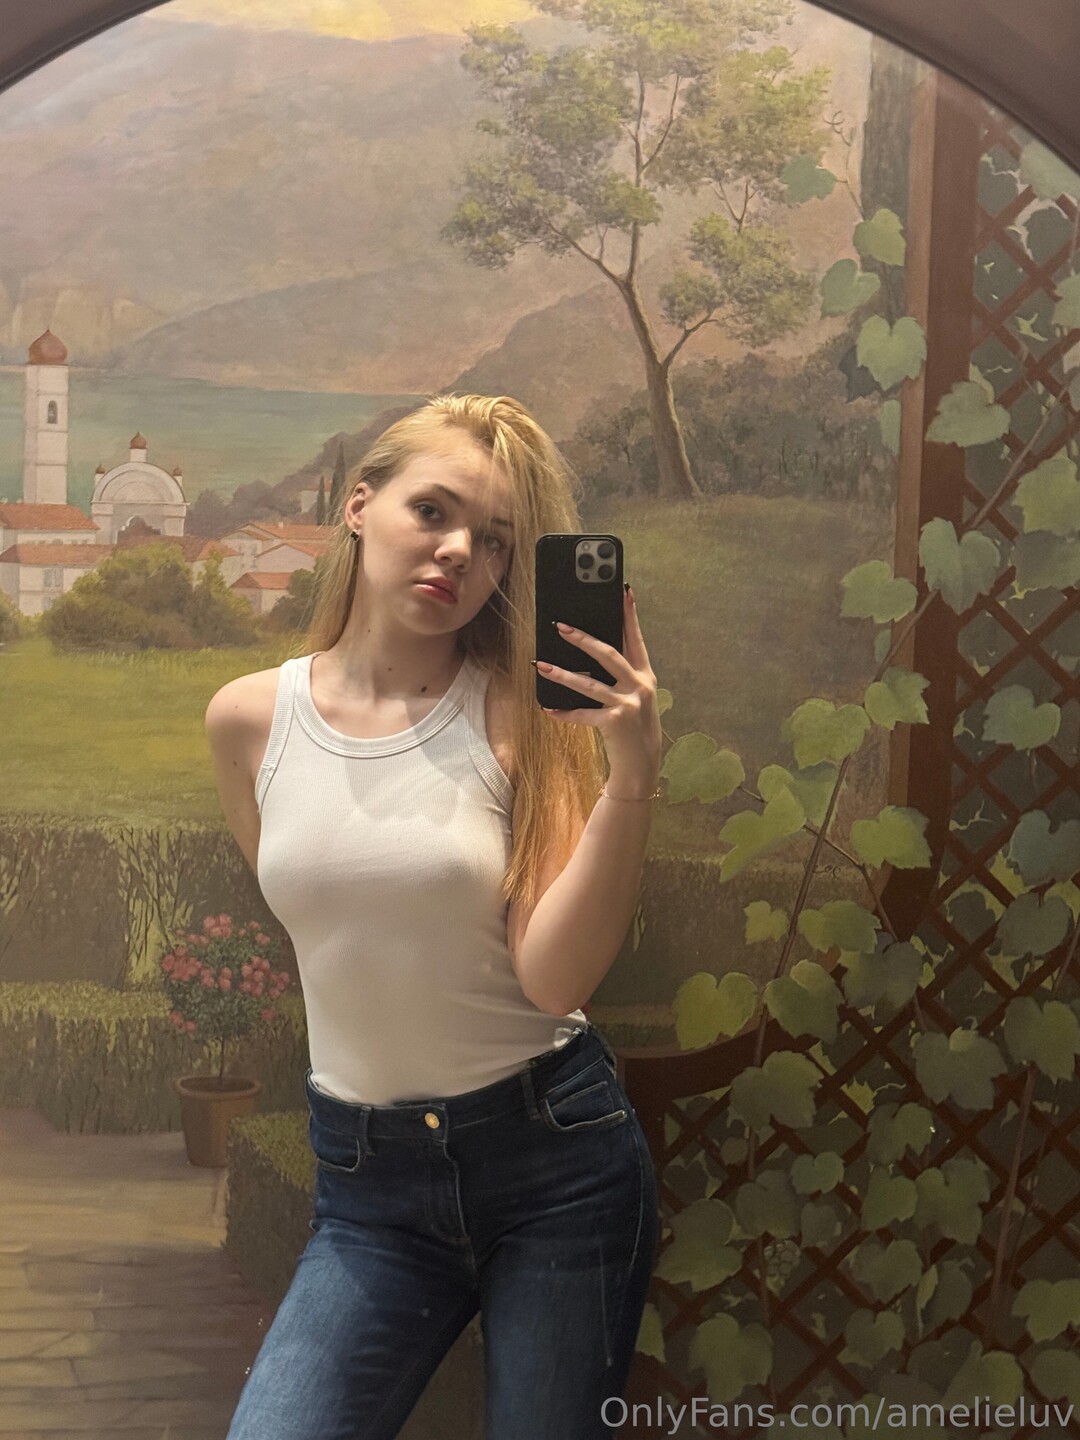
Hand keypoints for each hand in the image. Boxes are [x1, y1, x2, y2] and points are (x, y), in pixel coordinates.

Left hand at [536, 587, 661, 780]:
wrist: (642, 763)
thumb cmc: (634, 726)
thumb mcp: (634, 697)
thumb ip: (620, 675)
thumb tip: (590, 651)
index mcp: (645, 676)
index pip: (636, 639)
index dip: (630, 615)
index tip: (623, 591)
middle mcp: (639, 687)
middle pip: (609, 655)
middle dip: (583, 639)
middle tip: (560, 626)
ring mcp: (628, 705)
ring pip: (589, 684)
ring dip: (562, 674)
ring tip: (541, 665)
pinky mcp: (614, 722)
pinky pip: (582, 714)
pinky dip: (564, 712)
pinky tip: (548, 708)